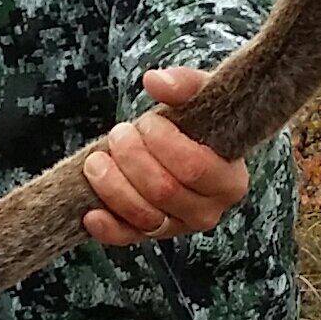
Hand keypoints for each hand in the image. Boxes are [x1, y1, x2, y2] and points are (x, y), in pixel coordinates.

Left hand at [81, 67, 248, 248]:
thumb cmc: (195, 122)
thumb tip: (155, 81)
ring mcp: (178, 227)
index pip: (195, 168)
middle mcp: (208, 211)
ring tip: (98, 158)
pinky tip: (90, 213)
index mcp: (230, 180)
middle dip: (132, 158)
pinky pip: (127, 238)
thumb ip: (184, 84)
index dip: (164, 143)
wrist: (181, 144)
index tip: (148, 120)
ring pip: (144, 216)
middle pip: (163, 191)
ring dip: (113, 185)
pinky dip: (107, 229)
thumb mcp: (198, 96)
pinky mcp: (149, 235)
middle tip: (120, 132)